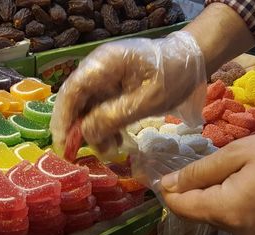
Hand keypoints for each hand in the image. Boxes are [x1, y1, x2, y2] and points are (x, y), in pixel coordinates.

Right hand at [50, 31, 205, 154]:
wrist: (191, 60)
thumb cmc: (173, 75)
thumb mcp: (147, 100)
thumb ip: (114, 116)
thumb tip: (86, 134)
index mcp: (102, 64)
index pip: (71, 92)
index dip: (63, 119)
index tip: (63, 144)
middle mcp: (95, 69)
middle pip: (74, 100)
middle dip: (76, 128)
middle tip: (79, 153)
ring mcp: (102, 78)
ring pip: (86, 107)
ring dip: (92, 130)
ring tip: (108, 150)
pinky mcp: (110, 87)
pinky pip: (99, 108)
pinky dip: (104, 126)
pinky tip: (115, 141)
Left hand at [161, 130, 254, 234]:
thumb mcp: (239, 153)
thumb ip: (199, 171)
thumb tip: (169, 184)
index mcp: (226, 210)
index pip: (180, 208)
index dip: (169, 191)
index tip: (167, 174)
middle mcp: (239, 231)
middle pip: (198, 213)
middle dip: (192, 192)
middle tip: (201, 167)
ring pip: (218, 217)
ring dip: (213, 197)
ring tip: (226, 172)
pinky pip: (239, 220)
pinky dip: (233, 203)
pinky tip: (245, 184)